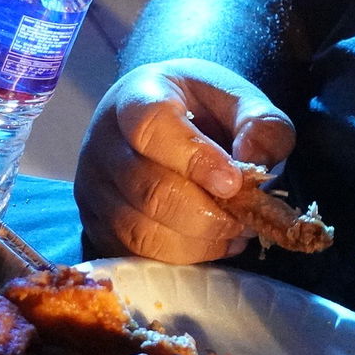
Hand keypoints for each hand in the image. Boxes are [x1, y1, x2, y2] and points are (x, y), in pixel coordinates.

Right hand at [75, 59, 295, 263]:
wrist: (166, 115)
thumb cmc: (203, 107)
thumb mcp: (239, 99)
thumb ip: (260, 124)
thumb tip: (253, 163)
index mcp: (136, 97)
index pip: (151, 128)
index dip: (194, 159)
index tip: (234, 182)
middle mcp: (104, 143)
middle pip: (149, 191)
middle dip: (207, 214)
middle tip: (245, 215)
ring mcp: (94, 187)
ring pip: (141, 231)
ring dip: (198, 241)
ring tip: (235, 230)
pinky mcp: (97, 224)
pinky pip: (135, 254)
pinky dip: (181, 257)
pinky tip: (212, 242)